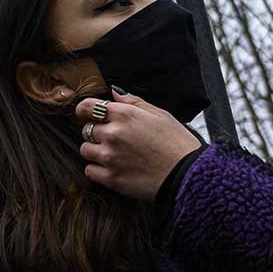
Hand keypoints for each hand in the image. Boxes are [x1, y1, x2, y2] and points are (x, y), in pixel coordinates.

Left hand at [74, 88, 202, 201]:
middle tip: (113, 139)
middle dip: (96, 133)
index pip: (86, 107)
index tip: (87, 115)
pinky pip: (89, 171)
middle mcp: (113, 134)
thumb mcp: (160, 114)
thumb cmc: (177, 143)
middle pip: (86, 130)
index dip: (85, 111)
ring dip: (95, 151)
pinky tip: (113, 168)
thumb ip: (133, 102)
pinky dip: (97, 170)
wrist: (187, 175)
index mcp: (124, 115)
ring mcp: (110, 157)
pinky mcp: (111, 179)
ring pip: (85, 150)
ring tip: (113, 154)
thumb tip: (114, 93)